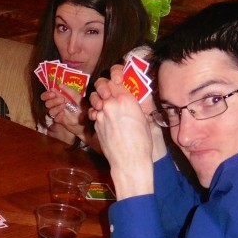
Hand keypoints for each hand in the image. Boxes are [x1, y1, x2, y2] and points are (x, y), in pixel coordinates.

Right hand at [41, 87, 86, 136]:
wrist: (88, 120)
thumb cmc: (84, 108)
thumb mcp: (78, 98)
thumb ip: (70, 92)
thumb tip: (60, 85)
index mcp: (59, 99)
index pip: (47, 96)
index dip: (47, 94)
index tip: (52, 91)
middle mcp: (56, 106)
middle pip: (47, 103)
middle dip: (52, 100)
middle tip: (61, 99)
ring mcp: (58, 114)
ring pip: (50, 111)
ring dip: (56, 107)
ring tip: (64, 104)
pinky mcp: (61, 121)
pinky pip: (55, 118)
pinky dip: (58, 115)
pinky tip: (62, 113)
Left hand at [89, 72, 154, 198]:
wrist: (129, 160)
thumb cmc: (142, 142)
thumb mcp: (143, 118)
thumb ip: (132, 105)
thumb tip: (126, 101)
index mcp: (126, 99)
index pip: (115, 79)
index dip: (114, 76)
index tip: (115, 80)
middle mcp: (111, 104)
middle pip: (101, 84)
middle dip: (102, 86)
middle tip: (106, 92)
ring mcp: (101, 114)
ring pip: (94, 99)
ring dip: (97, 100)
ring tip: (103, 106)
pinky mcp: (95, 124)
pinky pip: (93, 113)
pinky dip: (97, 114)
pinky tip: (102, 119)